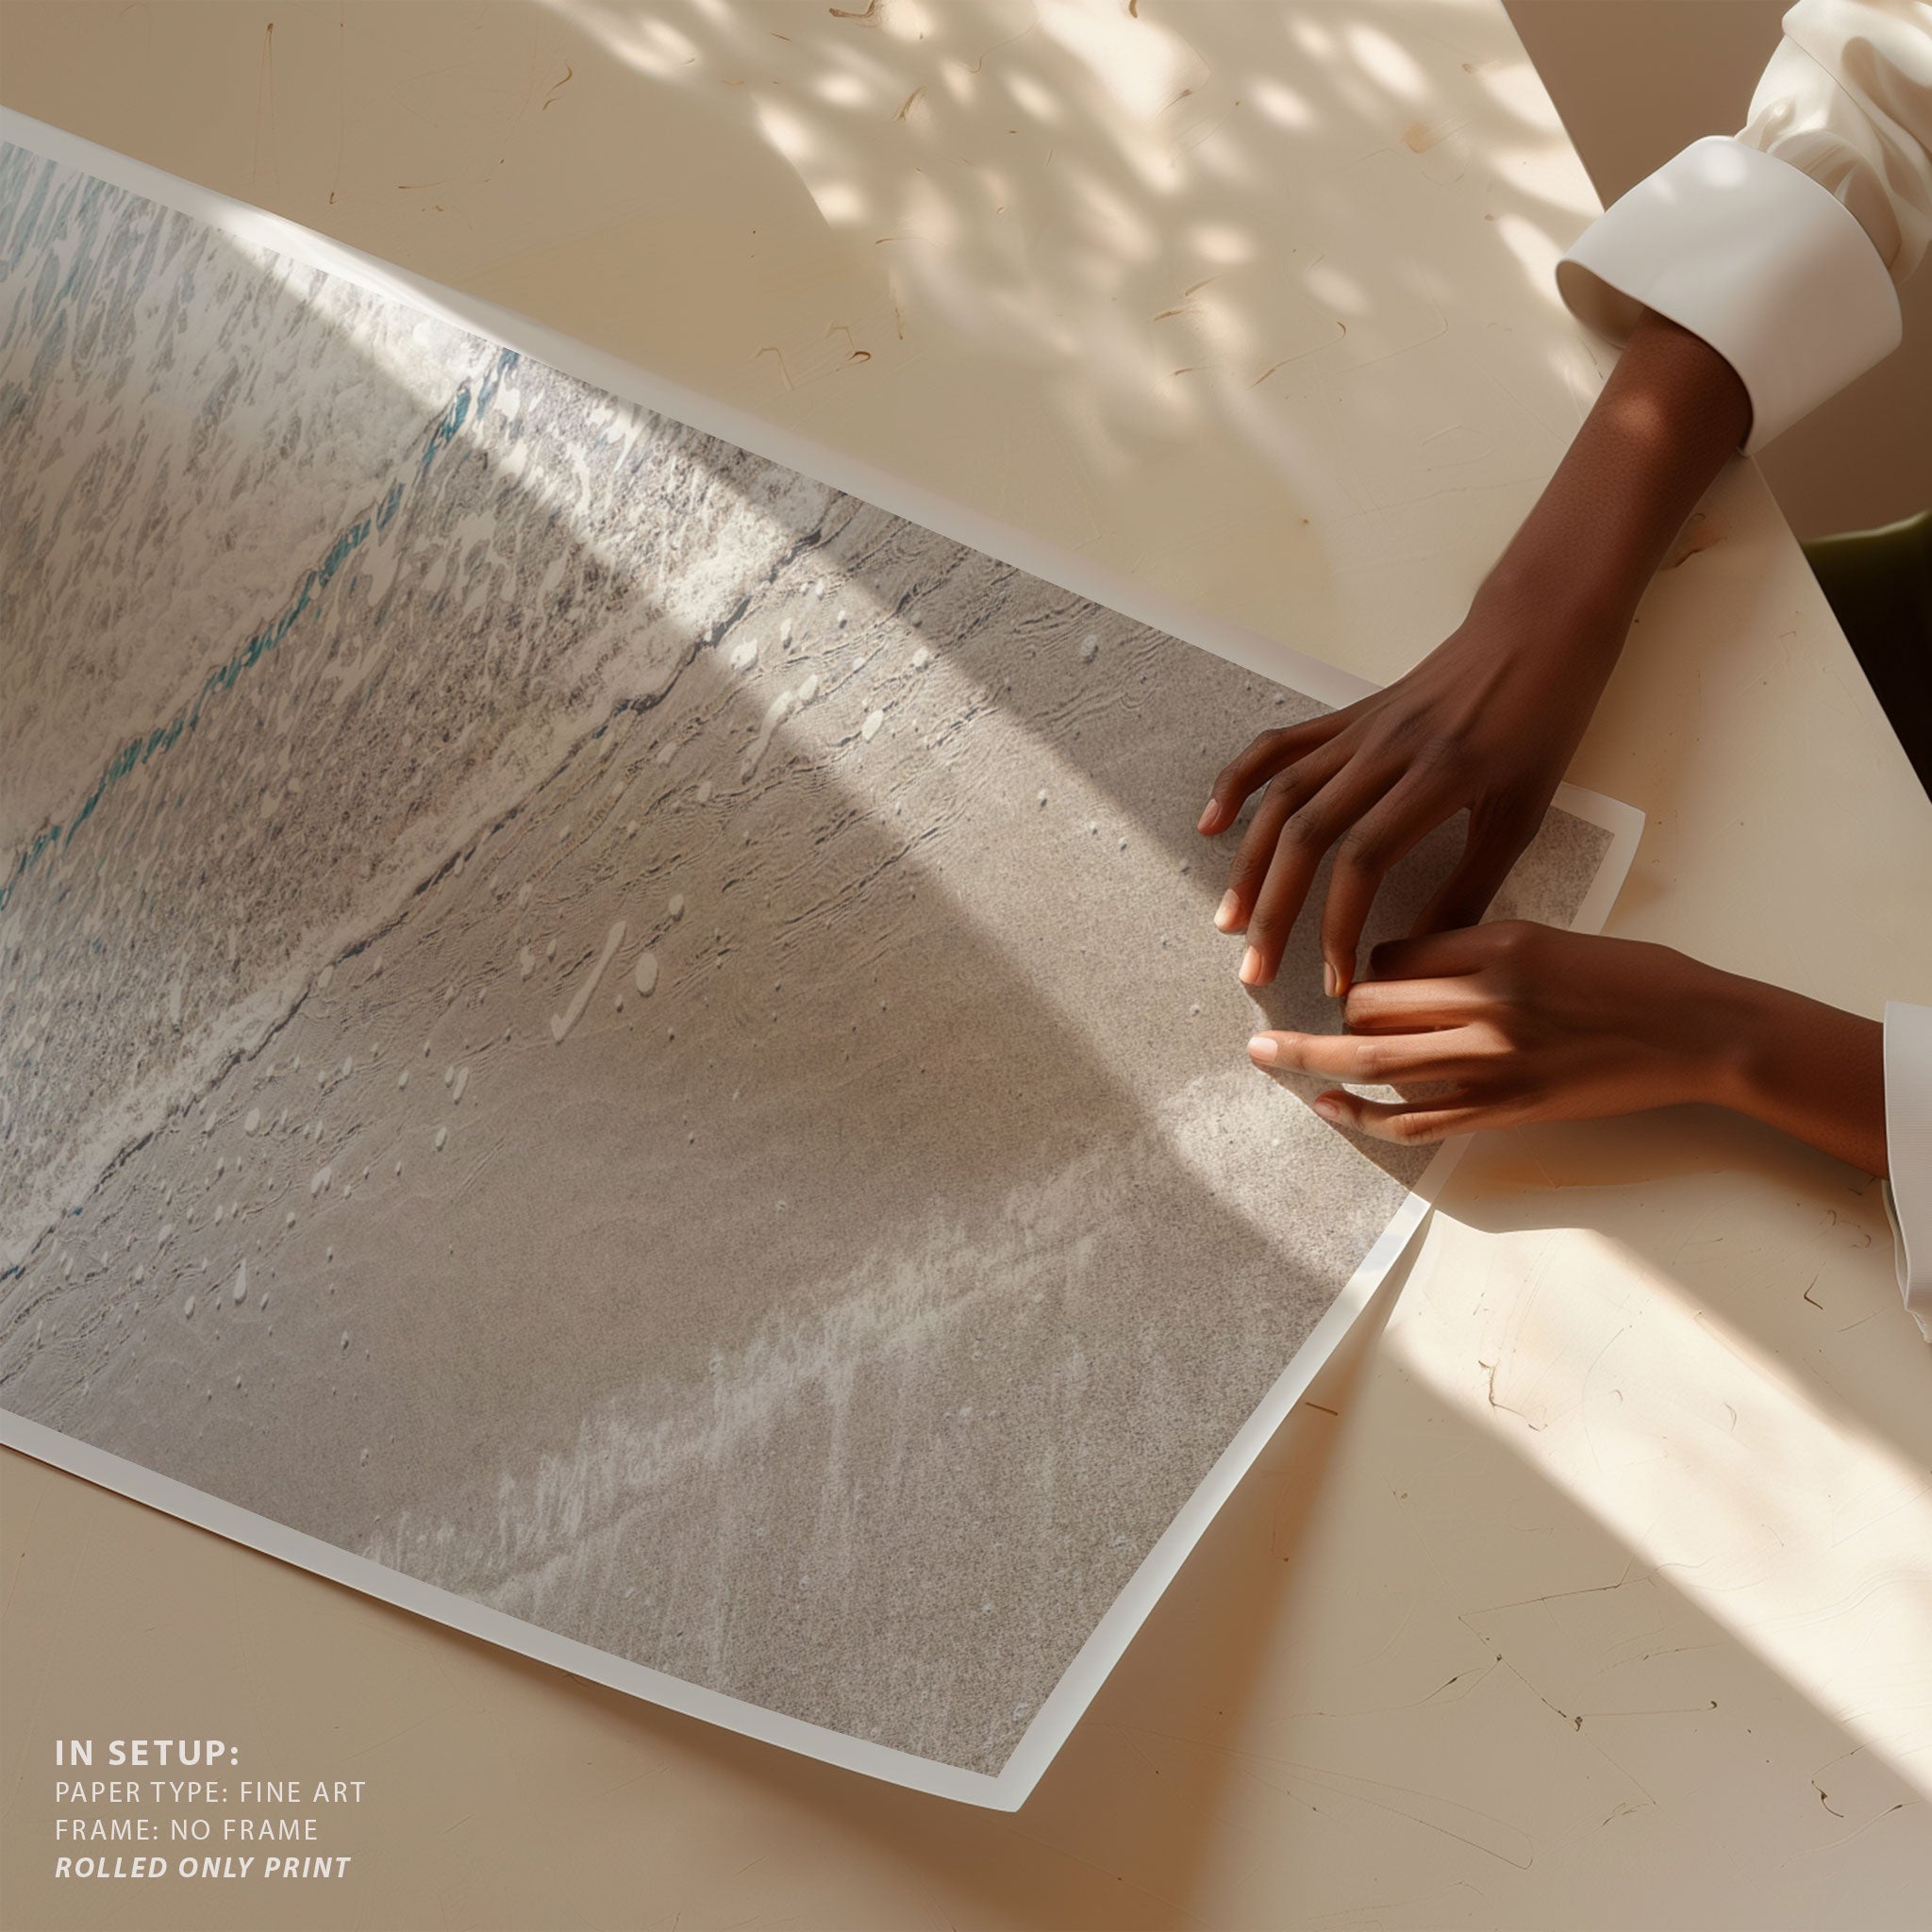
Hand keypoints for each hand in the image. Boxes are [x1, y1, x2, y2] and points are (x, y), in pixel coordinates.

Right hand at [1197, 307, 1751, 995]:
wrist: (1536, 629)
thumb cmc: (1543, 721)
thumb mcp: (1523, 811)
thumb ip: (1472, 883)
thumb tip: (1423, 951)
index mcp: (1438, 777)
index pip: (1364, 860)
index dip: (1339, 926)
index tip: (1337, 982)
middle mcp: (1386, 751)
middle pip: (1308, 835)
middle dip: (1276, 910)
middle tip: (1256, 970)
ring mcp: (1359, 730)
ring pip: (1283, 798)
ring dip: (1249, 863)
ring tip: (1229, 919)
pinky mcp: (1347, 717)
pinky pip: (1280, 748)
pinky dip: (1239, 783)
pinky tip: (1213, 824)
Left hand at [1245, 922, 1887, 1175]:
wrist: (1699, 1032)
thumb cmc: (1633, 977)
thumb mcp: (1549, 937)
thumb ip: (1477, 950)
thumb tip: (1404, 966)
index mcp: (1499, 943)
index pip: (1394, 950)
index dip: (1371, 963)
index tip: (1369, 972)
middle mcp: (1487, 1000)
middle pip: (1371, 1001)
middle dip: (1342, 1010)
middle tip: (1320, 1012)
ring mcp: (1493, 1061)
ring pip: (1375, 1059)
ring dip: (1313, 1057)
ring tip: (1265, 1054)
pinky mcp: (1505, 1109)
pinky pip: (1415, 1119)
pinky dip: (1362, 1114)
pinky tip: (1328, 1106)